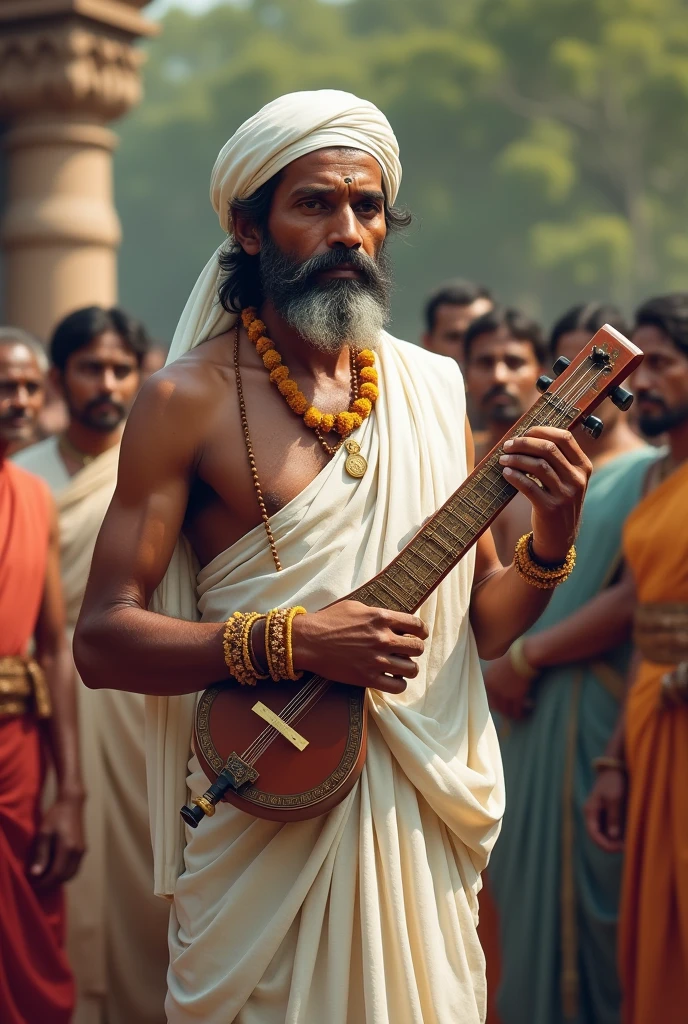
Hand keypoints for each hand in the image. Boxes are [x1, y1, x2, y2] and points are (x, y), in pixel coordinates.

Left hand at [29, 796, 85, 888]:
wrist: (72, 804)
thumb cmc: (56, 816)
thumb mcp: (44, 834)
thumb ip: (41, 854)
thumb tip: (36, 874)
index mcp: (68, 849)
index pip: (57, 874)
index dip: (45, 882)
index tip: (34, 884)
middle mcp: (78, 853)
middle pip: (65, 877)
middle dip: (51, 883)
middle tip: (38, 882)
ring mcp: (82, 851)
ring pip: (72, 874)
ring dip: (58, 879)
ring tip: (45, 877)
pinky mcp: (83, 849)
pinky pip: (75, 868)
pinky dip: (65, 873)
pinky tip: (55, 869)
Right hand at [292, 600, 427, 693]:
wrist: (308, 640)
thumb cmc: (329, 620)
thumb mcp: (356, 607)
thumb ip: (378, 614)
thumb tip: (395, 621)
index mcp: (382, 618)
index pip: (417, 626)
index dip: (421, 632)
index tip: (418, 635)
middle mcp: (383, 639)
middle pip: (418, 648)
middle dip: (415, 650)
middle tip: (406, 651)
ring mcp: (377, 660)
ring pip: (412, 669)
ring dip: (408, 668)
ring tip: (400, 667)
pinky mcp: (368, 678)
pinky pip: (397, 686)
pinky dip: (398, 683)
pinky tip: (392, 679)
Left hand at [483, 654, 533, 719]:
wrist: (523, 656)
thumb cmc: (513, 658)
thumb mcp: (497, 666)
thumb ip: (494, 678)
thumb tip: (499, 687)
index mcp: (487, 681)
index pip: (488, 698)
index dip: (496, 704)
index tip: (503, 706)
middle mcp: (493, 689)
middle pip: (497, 707)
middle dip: (505, 711)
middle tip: (512, 712)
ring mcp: (504, 694)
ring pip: (507, 711)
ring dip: (514, 714)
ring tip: (520, 714)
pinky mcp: (516, 697)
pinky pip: (517, 711)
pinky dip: (522, 713)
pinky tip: (527, 710)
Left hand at [499, 426, 591, 563]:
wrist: (559, 537)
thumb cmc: (556, 501)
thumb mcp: (565, 480)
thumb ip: (555, 459)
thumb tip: (525, 435)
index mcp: (583, 467)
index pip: (564, 437)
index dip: (541, 431)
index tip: (524, 432)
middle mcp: (577, 480)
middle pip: (548, 449)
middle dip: (524, 443)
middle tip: (507, 445)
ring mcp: (565, 495)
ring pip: (537, 466)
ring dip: (516, 459)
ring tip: (502, 459)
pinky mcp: (550, 509)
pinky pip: (528, 486)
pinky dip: (514, 476)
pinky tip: (506, 473)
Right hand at [584, 769, 626, 852]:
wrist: (613, 768)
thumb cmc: (613, 782)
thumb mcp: (614, 799)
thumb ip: (613, 818)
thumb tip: (613, 836)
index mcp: (590, 811)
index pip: (594, 834)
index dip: (605, 845)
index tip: (619, 849)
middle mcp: (592, 814)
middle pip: (597, 836)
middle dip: (610, 844)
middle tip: (626, 848)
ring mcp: (598, 813)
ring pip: (602, 833)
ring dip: (613, 840)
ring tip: (627, 844)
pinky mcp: (604, 812)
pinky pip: (607, 827)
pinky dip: (615, 834)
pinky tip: (625, 836)